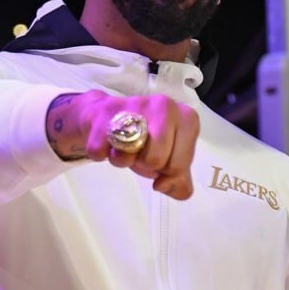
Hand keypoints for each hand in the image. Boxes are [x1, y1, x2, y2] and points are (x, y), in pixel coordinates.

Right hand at [45, 90, 199, 198]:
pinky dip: (101, 154)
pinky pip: (100, 150)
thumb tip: (163, 185)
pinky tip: (107, 141)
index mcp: (188, 120)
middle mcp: (165, 106)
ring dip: (122, 160)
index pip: (178, 167)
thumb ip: (179, 182)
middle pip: (155, 160)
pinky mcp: (107, 110)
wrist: (109, 116)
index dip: (165, 172)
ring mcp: (136, 104)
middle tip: (141, 152)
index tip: (161, 159)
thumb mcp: (170, 160)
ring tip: (124, 146)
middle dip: (145, 165)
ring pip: (128, 154)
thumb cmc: (147, 140)